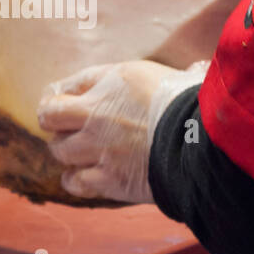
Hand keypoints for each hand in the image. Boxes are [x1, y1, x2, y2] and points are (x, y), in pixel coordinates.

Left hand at [37, 59, 206, 203]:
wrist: (203, 143)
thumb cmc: (193, 103)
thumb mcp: (168, 73)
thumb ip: (146, 78)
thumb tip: (157, 71)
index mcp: (113, 82)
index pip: (68, 85)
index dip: (59, 94)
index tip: (59, 99)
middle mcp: (98, 114)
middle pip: (50, 117)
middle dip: (54, 121)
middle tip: (65, 126)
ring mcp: (100, 149)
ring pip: (60, 150)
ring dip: (65, 150)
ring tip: (74, 151)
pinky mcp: (109, 179)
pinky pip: (76, 182)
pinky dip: (73, 180)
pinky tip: (77, 177)